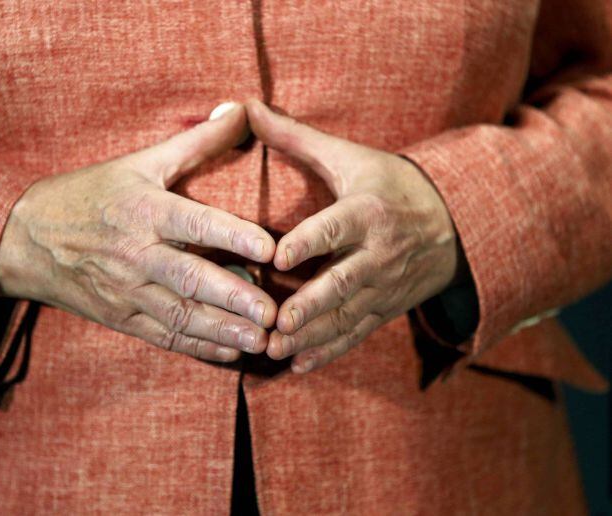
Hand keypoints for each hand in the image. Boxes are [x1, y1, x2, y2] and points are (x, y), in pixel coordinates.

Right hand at [0, 103, 276, 361]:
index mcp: (143, 210)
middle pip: (189, 278)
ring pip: (179, 315)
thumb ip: (195, 141)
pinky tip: (229, 352)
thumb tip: (240, 110)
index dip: (232, 236)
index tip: (269, 250)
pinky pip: (161, 335)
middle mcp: (135, 253)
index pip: (193, 223)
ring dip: (221, 330)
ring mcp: (125, 290)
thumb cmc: (90, 194)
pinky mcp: (120, 317)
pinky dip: (196, 347)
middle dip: (233, 298)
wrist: (26, 239)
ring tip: (261, 340)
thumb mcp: (139, 162)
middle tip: (272, 313)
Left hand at [245, 99, 459, 372]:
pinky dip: (329, 351)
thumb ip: (295, 137)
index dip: (310, 241)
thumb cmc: (390, 185)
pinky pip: (357, 333)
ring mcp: (385, 286)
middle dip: (311, 305)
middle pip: (344, 282)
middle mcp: (379, 253)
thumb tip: (243, 108)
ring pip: (347, 315)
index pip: (336, 227)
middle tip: (277, 323)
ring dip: (313, 336)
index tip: (278, 256)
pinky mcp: (385, 308)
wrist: (455, 223)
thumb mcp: (350, 157)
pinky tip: (299, 366)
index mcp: (367, 211)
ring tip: (277, 351)